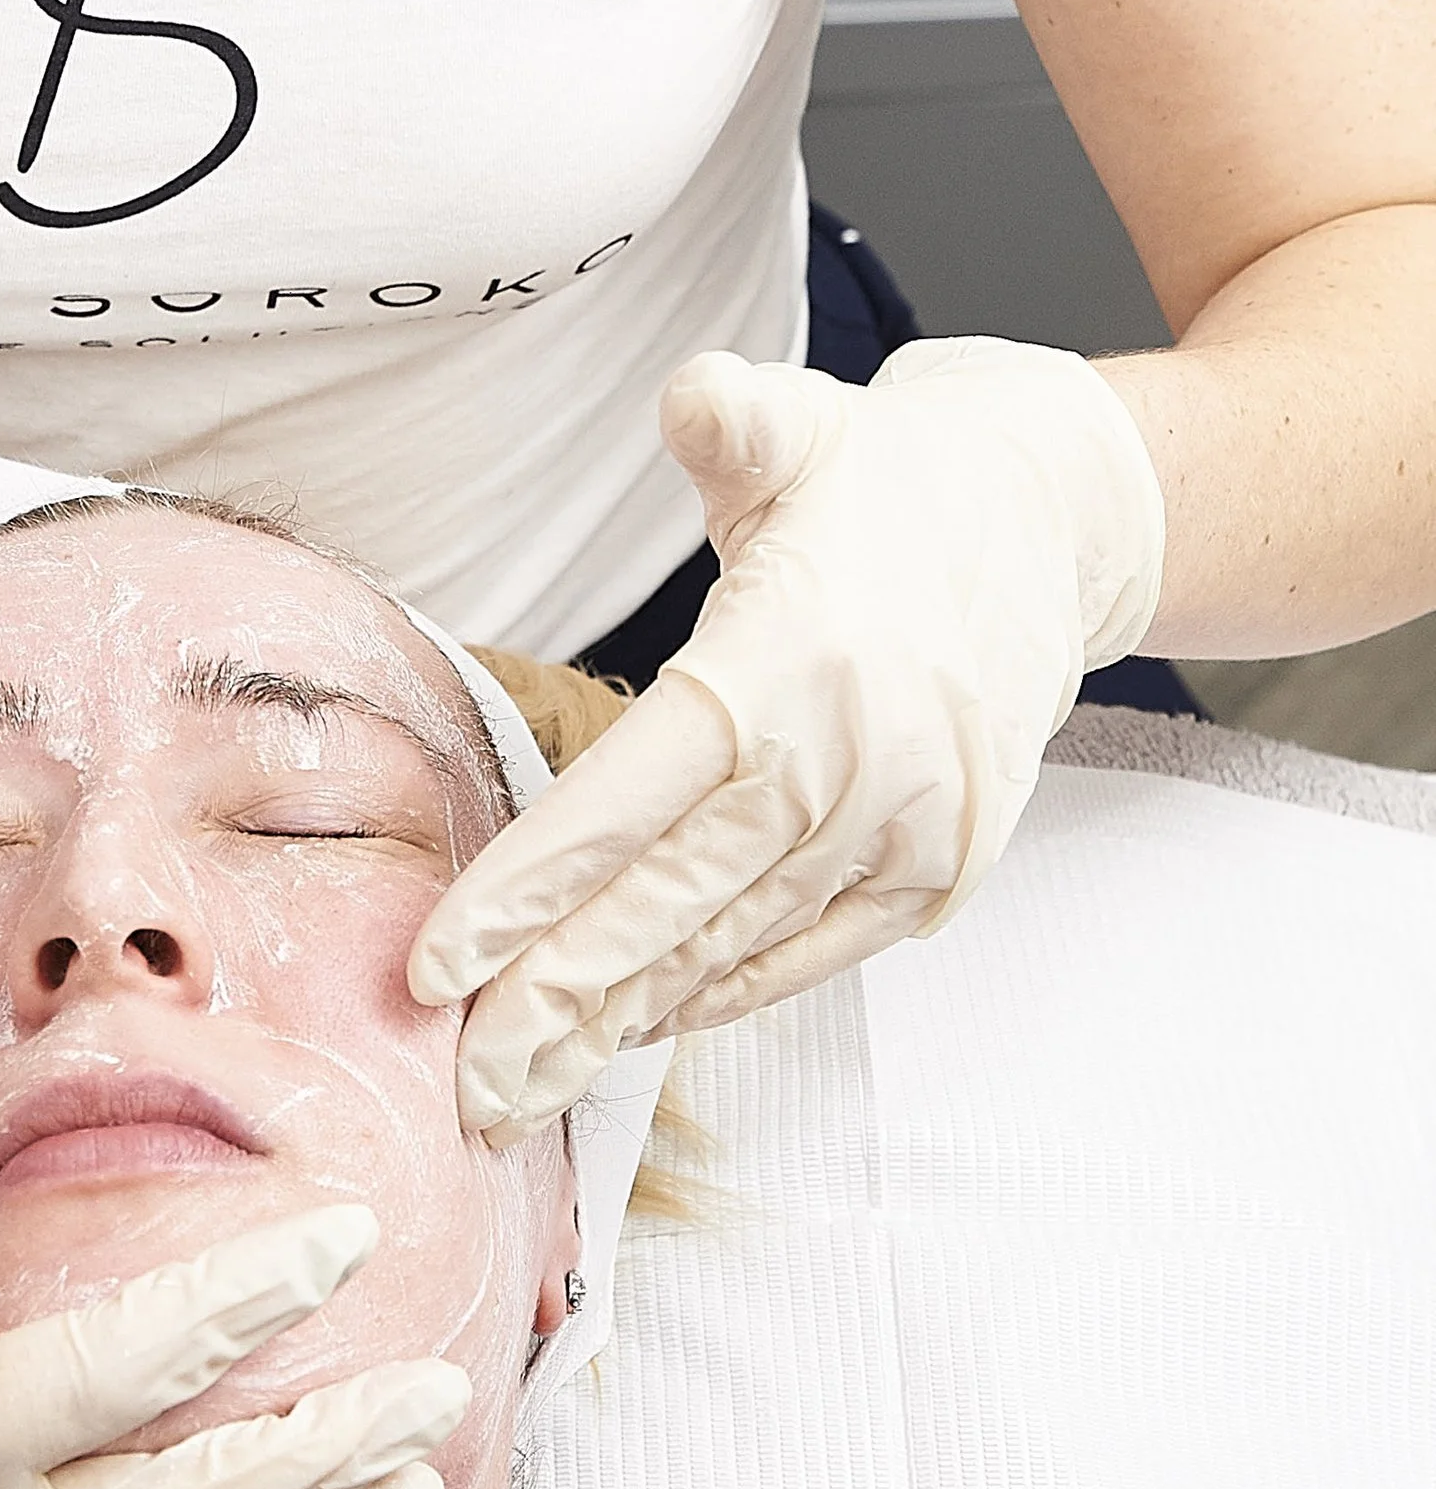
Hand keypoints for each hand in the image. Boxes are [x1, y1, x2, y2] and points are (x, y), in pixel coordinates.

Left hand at [410, 337, 1165, 1135]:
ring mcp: (902, 829)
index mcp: (784, 666)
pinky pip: (812, 952)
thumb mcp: (799, 421)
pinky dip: (724, 994)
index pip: (624, 805)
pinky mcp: (940, 866)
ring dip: (624, 1023)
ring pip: (732, 946)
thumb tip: (694, 399)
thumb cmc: (885, 480)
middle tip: (464, 1089)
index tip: (435, 970)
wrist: (1053, 524)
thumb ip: (730, 418)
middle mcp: (846, 764)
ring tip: (528, 1086)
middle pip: (666, 908)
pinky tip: (644, 1029)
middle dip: (552, 1006)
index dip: (526, 895)